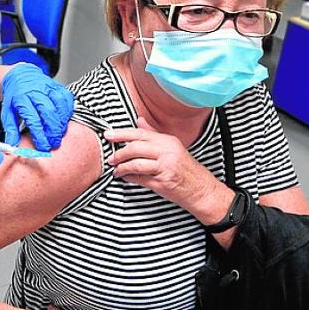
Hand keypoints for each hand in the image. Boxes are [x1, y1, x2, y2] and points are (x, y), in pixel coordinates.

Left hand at [0, 63, 74, 150]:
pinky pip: (66, 99)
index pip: (33, 119)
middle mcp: (36, 91)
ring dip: (61, 122)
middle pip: (48, 112)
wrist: (21, 77)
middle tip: (54, 143)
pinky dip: (67, 112)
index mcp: (21, 98)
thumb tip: (13, 146)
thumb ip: (11, 129)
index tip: (43, 146)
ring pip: (59, 105)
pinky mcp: (58, 86)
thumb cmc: (15, 96)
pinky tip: (64, 121)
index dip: (39, 134)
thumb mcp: (8, 112)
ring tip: (59, 135)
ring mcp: (48, 87)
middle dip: (53, 131)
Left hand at [105, 116, 220, 211]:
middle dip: (119, 153)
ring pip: (136, 164)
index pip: (140, 134)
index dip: (122, 134)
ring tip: (116, 170)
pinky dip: (129, 178)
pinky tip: (125, 177)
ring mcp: (165, 167)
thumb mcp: (172, 147)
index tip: (108, 135)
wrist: (200, 188)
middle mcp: (167, 152)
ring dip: (122, 167)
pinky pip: (140, 179)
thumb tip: (138, 121)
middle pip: (136, 148)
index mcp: (168, 141)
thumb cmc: (185, 168)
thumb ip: (153, 134)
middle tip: (110, 157)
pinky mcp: (163, 182)